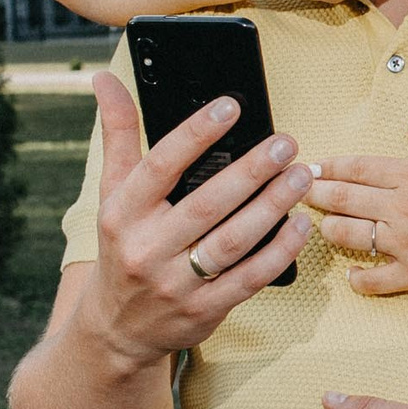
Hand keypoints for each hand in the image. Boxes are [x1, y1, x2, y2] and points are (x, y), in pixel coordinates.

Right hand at [76, 73, 313, 366]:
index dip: (196, 134)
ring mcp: (176, 283)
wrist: (116, 330)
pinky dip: (279, 251)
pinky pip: (250, 277)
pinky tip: (300, 224)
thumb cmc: (123, 246)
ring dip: (272, 206)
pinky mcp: (205, 310)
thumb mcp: (112, 193)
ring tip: (301, 175)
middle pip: (206, 203)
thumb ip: (119, 135)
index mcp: (123, 213)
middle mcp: (147, 248)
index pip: (160, 166)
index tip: (231, 106)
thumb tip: (105, 78)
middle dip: (251, 170)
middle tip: (286, 142)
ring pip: (233, 240)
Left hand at [308, 124, 407, 297]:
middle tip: (298, 190)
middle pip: (343, 198)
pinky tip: (351, 273)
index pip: (359, 167)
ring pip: (348, 236)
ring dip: (329, 229)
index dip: (331, 165)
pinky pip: (373, 280)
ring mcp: (404, 244)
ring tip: (322, 225)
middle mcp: (401, 208)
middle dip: (315, 192)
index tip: (315, 165)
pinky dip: (357, 278)